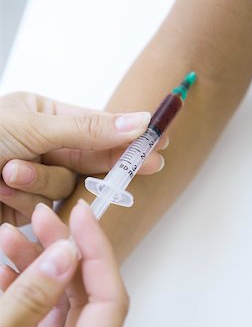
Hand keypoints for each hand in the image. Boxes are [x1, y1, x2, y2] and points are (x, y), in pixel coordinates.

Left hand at [0, 92, 167, 224]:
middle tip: (151, 164)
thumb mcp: (32, 126)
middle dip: (111, 163)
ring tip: (6, 173)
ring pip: (65, 189)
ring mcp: (36, 178)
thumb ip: (88, 129)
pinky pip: (44, 209)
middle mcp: (45, 147)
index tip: (160, 142)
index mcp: (46, 117)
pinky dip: (24, 201)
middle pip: (90, 160)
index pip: (99, 128)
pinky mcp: (25, 208)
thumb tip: (139, 121)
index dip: (129, 136)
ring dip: (38, 182)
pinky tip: (2, 188)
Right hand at [0, 200, 127, 326]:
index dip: (99, 251)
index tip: (82, 214)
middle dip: (63, 251)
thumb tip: (64, 253)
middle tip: (42, 217)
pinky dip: (19, 293)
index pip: (109, 299)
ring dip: (35, 268)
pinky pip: (34, 321)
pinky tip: (1, 272)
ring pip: (57, 305)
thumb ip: (29, 303)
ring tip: (9, 237)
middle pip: (83, 297)